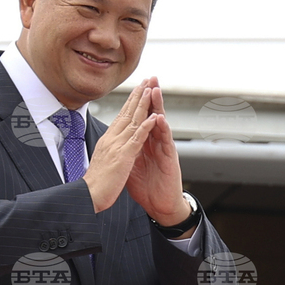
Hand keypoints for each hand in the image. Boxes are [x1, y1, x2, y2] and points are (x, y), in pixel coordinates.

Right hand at [84, 79, 159, 212]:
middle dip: (138, 95)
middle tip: (147, 79)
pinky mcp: (123, 157)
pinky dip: (146, 127)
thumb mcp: (104, 159)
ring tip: (151, 90)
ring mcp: (117, 146)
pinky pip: (137, 139)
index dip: (131, 100)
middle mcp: (112, 139)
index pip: (122, 115)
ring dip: (143, 105)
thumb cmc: (96, 183)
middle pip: (127, 112)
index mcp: (108, 140)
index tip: (140, 88)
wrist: (89, 196)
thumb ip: (111, 148)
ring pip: (133, 121)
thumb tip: (114, 142)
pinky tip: (153, 117)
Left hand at [125, 77, 190, 225]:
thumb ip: (125, 150)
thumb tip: (114, 141)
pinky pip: (165, 142)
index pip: (141, 118)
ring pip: (160, 124)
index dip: (138, 103)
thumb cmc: (147, 187)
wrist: (160, 206)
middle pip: (152, 115)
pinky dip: (162, 129)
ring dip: (158, 107)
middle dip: (151, 97)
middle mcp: (155, 143)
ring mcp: (163, 150)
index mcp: (144, 143)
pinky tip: (159, 118)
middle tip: (150, 78)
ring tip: (155, 90)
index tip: (134, 87)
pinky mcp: (169, 159)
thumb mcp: (130, 164)